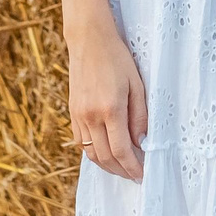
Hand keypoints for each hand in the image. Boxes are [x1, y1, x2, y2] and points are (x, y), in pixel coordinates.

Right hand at [67, 11, 146, 181]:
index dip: (132, 167)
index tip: (142, 175)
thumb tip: (142, 142)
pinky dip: (94, 153)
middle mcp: (91, 116)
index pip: (121, 150)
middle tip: (135, 175)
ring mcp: (78, 115)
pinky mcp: (72, 112)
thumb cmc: (117, 58)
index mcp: (110, 109)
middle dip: (121, 171)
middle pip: (105, 157)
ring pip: (91, 153)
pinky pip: (81, 142)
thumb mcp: (137, 84)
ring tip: (122, 168)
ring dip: (107, 166)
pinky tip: (105, 153)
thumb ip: (140, 116)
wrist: (89, 40)